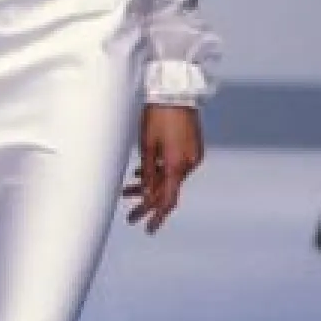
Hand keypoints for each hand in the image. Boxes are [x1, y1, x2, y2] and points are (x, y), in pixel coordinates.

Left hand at [123, 105, 203, 233]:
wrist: (176, 91)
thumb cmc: (157, 115)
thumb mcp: (147, 146)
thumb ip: (148, 172)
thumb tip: (145, 193)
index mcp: (177, 165)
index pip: (167, 199)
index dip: (156, 216)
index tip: (147, 228)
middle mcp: (189, 164)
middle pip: (167, 191)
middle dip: (147, 203)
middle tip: (130, 216)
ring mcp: (193, 155)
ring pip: (169, 178)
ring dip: (150, 185)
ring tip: (127, 190)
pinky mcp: (192, 147)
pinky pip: (175, 166)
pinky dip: (160, 172)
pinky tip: (141, 173)